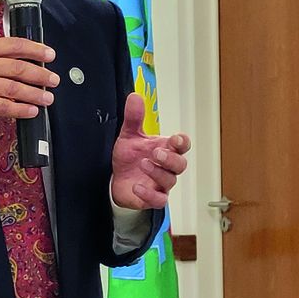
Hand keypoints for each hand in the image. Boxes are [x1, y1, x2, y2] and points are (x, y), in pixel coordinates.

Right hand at [0, 37, 59, 125]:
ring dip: (34, 94)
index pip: (13, 45)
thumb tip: (28, 62)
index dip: (35, 49)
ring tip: (48, 98)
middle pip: (17, 67)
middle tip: (54, 80)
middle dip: (40, 74)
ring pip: (13, 88)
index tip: (50, 55)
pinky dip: (20, 109)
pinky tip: (32, 111)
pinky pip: (4, 106)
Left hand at [111, 93, 189, 210]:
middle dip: (170, 158)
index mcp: (165, 149)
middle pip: (180, 164)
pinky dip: (149, 194)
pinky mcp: (151, 197)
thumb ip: (133, 118)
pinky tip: (137, 186)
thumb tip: (135, 97)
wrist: (116, 179)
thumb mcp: (129, 136)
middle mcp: (166, 167)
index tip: (176, 139)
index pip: (182, 145)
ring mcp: (160, 183)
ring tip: (143, 164)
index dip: (182, 143)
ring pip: (170, 180)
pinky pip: (158, 199)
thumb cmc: (129, 158)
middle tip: (156, 152)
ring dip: (158, 172)